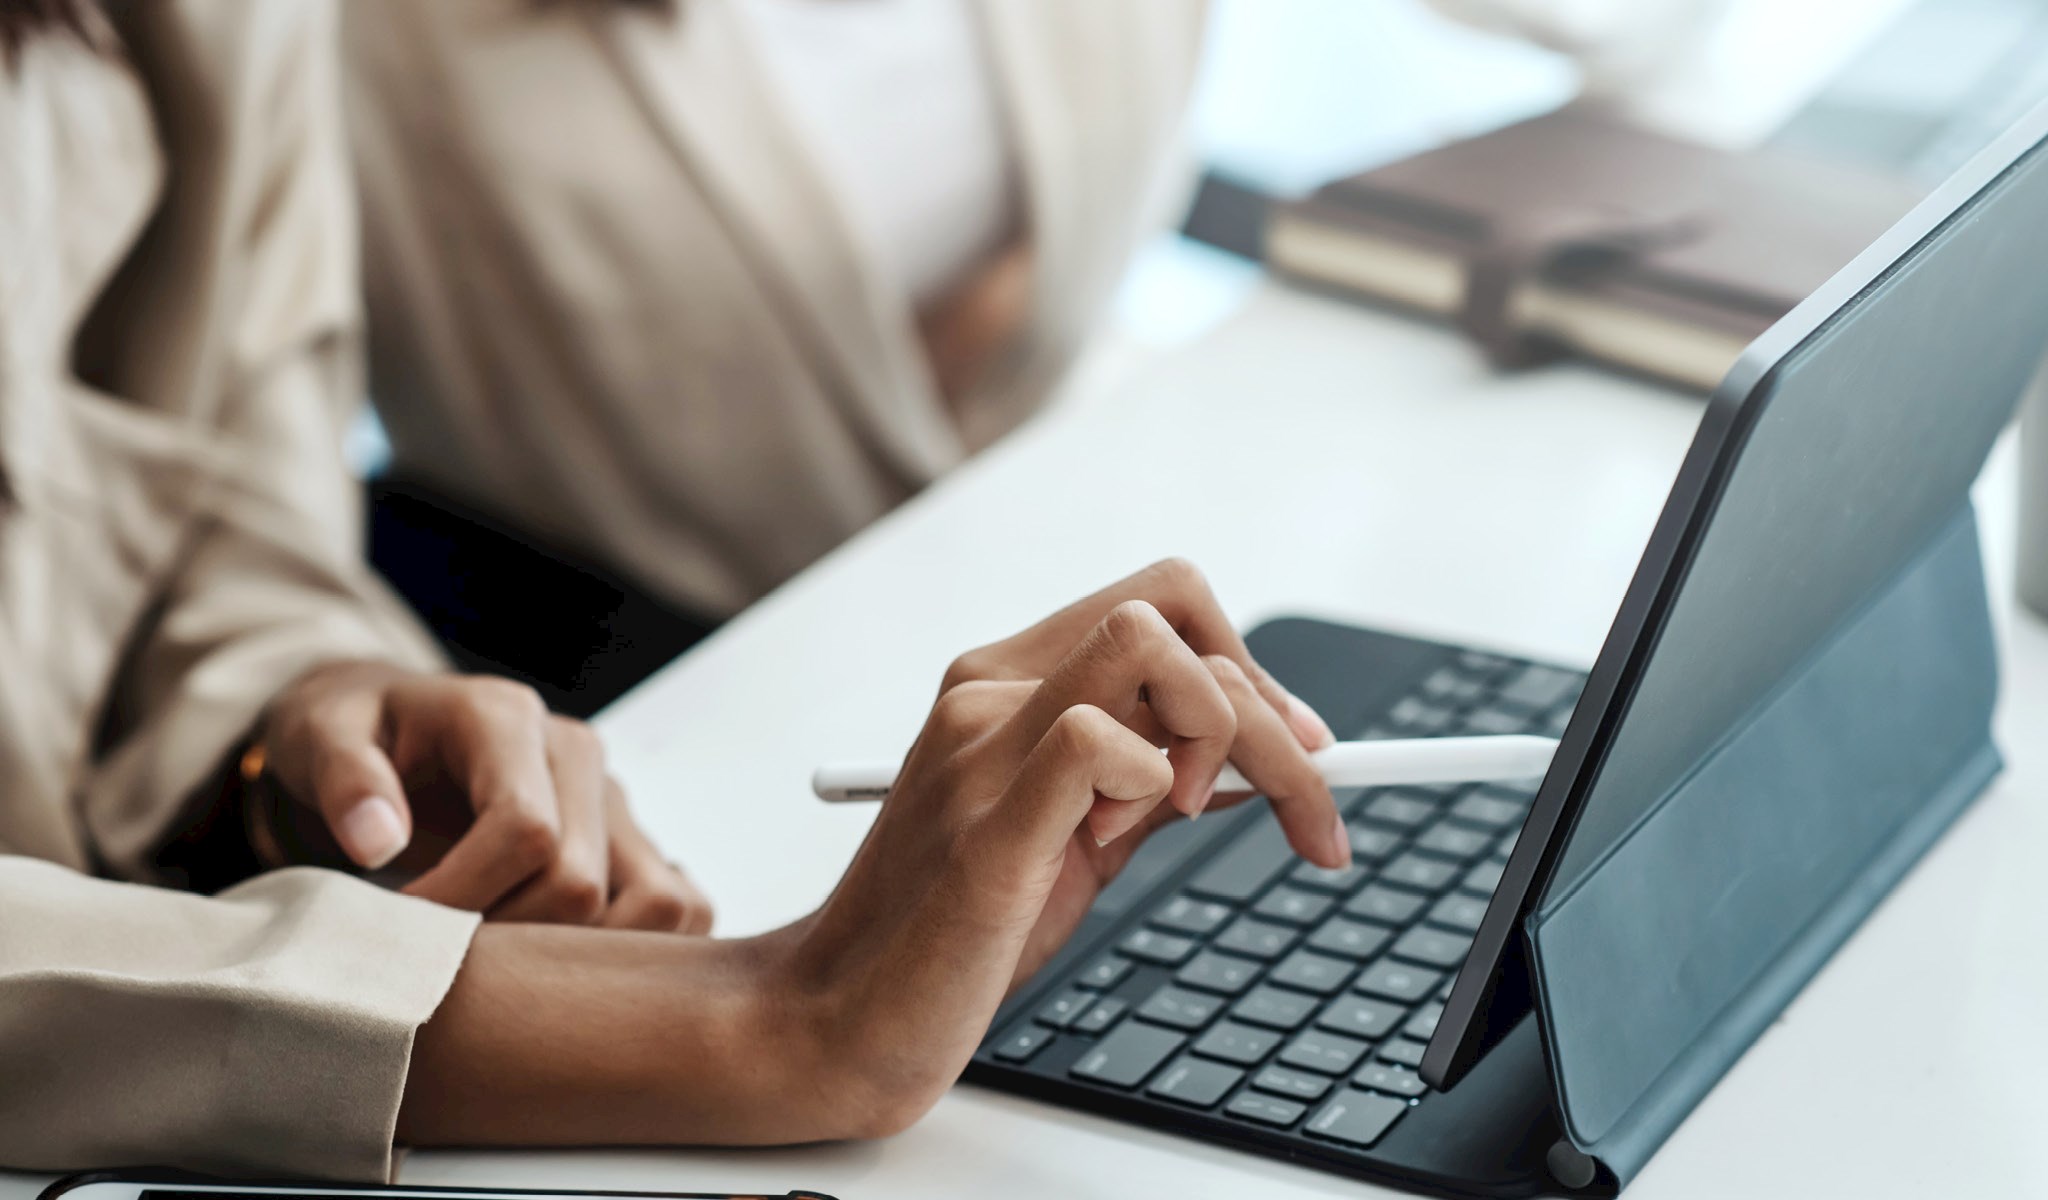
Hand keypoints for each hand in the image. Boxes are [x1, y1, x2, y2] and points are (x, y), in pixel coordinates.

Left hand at [259, 661, 711, 930]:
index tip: (399, 931)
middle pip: (581, 883)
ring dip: (578, 957)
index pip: (527, 829)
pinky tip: (559, 966)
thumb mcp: (320, 734)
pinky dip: (636, 951)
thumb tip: (378, 842)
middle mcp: (577, 755)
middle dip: (505, 940)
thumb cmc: (350, 733)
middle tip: (436, 957)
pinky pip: (682, 907)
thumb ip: (344, 779)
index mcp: (507, 720)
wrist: (386, 726)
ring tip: (499, 966)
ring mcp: (612, 800)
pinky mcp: (631, 840)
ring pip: (654, 905)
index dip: (462, 899)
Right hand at [766, 559, 1343, 1133]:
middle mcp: (985, 694)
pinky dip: (1155, 783)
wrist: (838, 1020)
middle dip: (1275, 715)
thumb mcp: (1072, 837)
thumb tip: (1265, 752)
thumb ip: (1153, 782)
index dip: (1249, 666)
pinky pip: (1099, 742)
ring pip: (1154, 651)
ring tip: (1185, 824)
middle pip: (1176, 616)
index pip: (1164, 601)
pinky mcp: (987, 831)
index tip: (1299, 748)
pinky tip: (1125, 842)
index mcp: (1001, 682)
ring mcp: (980, 753)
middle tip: (1305, 811)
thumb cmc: (953, 932)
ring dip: (1224, 735)